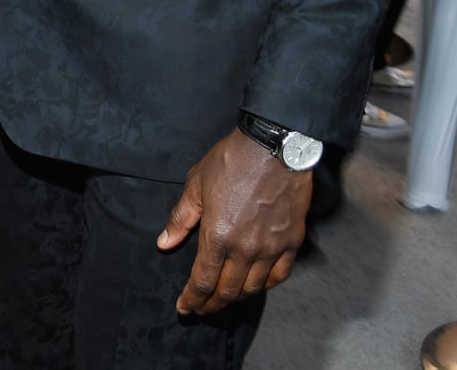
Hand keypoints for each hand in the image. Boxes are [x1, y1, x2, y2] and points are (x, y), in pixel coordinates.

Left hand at [156, 130, 310, 315]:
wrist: (275, 146)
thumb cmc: (231, 160)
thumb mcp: (196, 185)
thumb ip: (181, 218)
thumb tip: (164, 243)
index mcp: (218, 236)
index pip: (202, 281)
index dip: (192, 299)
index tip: (184, 309)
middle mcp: (246, 249)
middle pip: (228, 290)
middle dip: (211, 304)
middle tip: (202, 308)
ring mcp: (272, 248)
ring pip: (253, 288)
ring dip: (237, 297)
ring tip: (225, 298)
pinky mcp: (292, 241)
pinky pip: (279, 275)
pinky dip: (266, 285)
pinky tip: (256, 284)